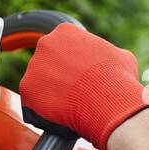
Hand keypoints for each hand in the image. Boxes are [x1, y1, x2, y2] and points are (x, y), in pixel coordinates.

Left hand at [18, 22, 148, 149]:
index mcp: (66, 32)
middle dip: (58, 78)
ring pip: (39, 85)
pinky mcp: (27, 91)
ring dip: (51, 96)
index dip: (71, 62)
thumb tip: (111, 60)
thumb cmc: (118, 78)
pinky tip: (62, 117)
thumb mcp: (121, 57)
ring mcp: (33, 67)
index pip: (62, 46)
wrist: (109, 101)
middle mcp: (45, 44)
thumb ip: (107, 55)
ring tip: (71, 107)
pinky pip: (32, 104)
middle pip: (47, 63)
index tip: (77, 75)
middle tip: (74, 93)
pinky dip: (44, 113)